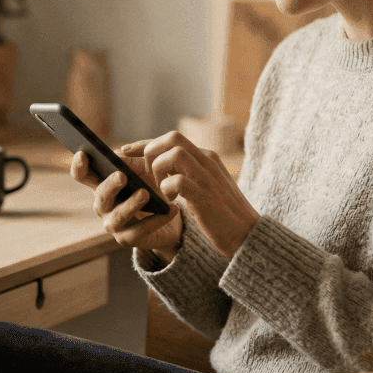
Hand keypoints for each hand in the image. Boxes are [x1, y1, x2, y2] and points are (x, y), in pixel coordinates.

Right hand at [69, 146, 182, 261]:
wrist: (169, 214)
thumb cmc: (151, 185)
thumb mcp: (146, 169)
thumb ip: (134, 162)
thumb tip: (121, 157)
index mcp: (101, 184)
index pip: (83, 175)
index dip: (79, 166)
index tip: (83, 154)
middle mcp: (102, 205)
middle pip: (101, 195)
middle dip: (110, 185)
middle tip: (122, 175)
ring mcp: (112, 224)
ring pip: (117, 216)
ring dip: (130, 204)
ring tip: (146, 193)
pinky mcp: (127, 239)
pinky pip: (139, 231)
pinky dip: (156, 220)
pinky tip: (171, 209)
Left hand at [128, 132, 258, 257]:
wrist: (247, 235)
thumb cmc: (223, 214)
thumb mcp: (205, 186)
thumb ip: (188, 174)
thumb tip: (161, 169)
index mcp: (207, 157)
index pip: (172, 139)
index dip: (145, 143)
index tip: (125, 150)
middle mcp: (207, 161)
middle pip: (172, 138)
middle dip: (150, 152)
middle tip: (146, 175)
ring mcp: (207, 176)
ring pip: (173, 154)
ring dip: (159, 170)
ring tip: (162, 190)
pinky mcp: (204, 195)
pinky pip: (176, 181)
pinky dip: (167, 190)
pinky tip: (171, 202)